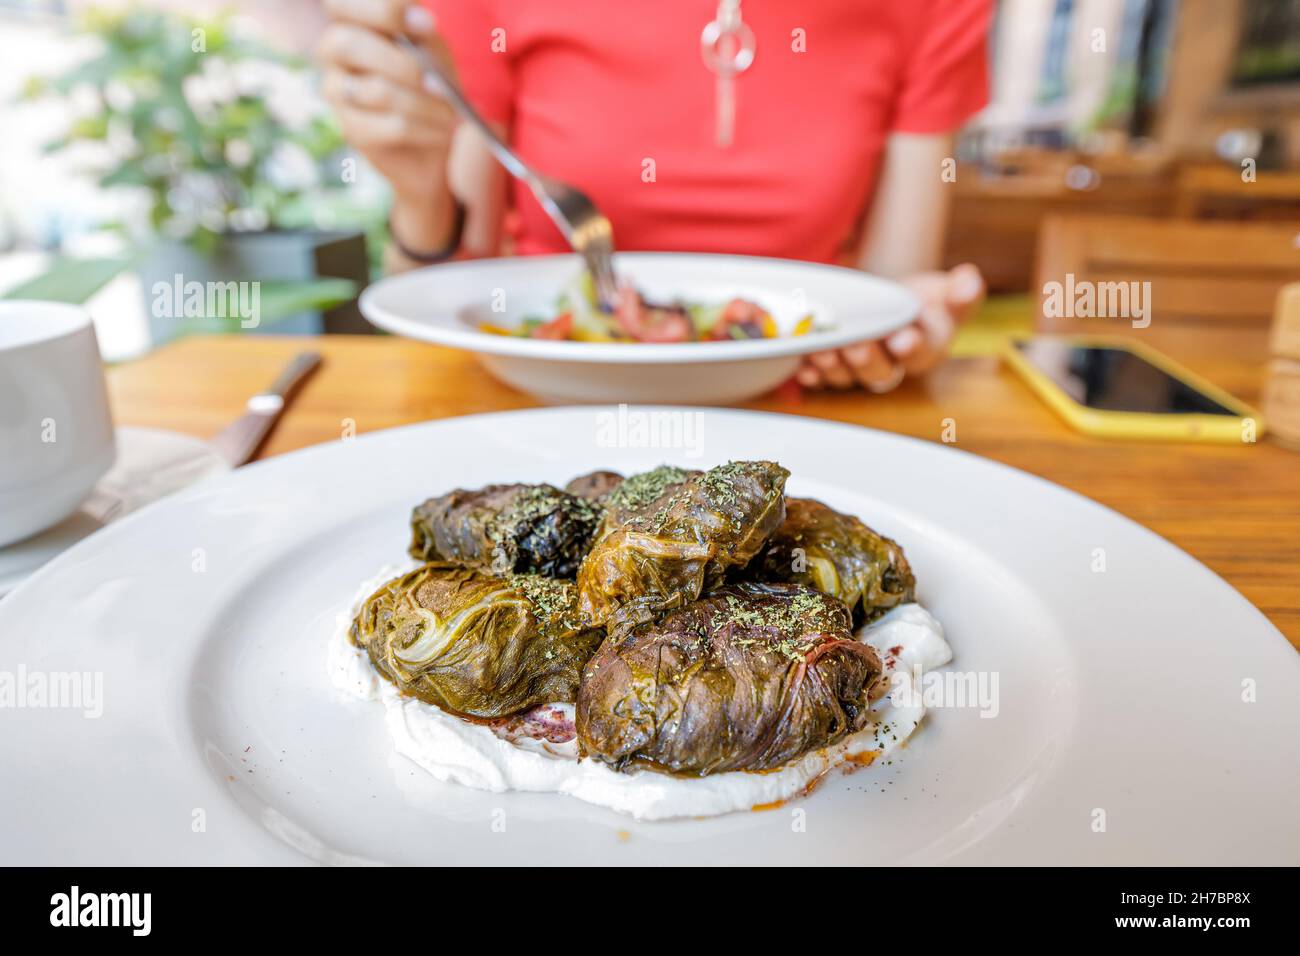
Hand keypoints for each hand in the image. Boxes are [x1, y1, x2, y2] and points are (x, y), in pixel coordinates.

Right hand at [318, 1, 458, 247]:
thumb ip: (423, 34)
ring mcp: (337, 91)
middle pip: (347, 44)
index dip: (383, 11)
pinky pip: (391, 125)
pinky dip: (425, 128)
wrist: (432, 138)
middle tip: (436, 82)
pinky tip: (441, 130)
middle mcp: (333, 51)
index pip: (342, 3)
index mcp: (352, 21)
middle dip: (401, 63)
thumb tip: (419, 23)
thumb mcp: (433, 51)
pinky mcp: (352, 129)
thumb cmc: (429, 83)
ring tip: (449, 113)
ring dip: (424, 104)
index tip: (427, 25)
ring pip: (377, 91)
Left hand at [797, 263, 985, 391]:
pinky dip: (810, 373)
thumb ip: (960, 291)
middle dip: (868, 359)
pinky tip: (803, 366)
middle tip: (858, 345)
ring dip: (835, 366)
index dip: (913, 347)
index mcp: (927, 348)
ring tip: (824, 350)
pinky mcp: (833, 369)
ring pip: (847, 377)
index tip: (903, 337)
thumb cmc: (918, 301)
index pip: (924, 353)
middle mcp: (893, 365)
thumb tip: (971, 280)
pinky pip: (820, 379)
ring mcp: (861, 370)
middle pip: (881, 372)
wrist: (885, 304)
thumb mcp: (942, 291)